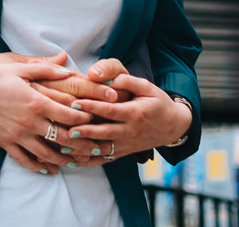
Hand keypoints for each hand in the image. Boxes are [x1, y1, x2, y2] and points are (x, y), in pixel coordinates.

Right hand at [0, 53, 94, 174]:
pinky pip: (24, 160)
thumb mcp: (17, 67)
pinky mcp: (4, 143)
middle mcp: (30, 121)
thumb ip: (44, 68)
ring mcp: (17, 135)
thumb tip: (66, 66)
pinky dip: (38, 167)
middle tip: (98, 149)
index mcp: (37, 101)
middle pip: (64, 138)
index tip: (97, 121)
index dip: (87, 119)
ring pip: (47, 154)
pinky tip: (47, 169)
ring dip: (64, 160)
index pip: (70, 115)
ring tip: (76, 163)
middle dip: (84, 145)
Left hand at [68, 73, 191, 158]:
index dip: (93, 107)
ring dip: (84, 149)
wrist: (173, 126)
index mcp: (135, 113)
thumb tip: (109, 78)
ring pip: (104, 149)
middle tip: (66, 129)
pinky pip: (106, 158)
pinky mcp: (124, 152)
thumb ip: (128, 81)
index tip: (75, 103)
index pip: (111, 111)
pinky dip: (90, 161)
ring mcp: (127, 144)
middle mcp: (130, 131)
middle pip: (105, 132)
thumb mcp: (148, 87)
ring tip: (65, 146)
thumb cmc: (158, 103)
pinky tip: (74, 160)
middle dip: (85, 131)